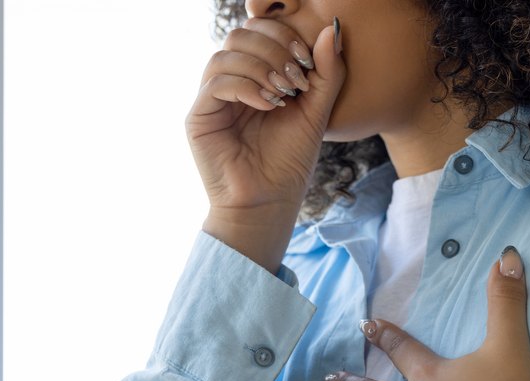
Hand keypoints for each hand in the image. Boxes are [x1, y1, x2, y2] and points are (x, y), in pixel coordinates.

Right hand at [187, 17, 345, 271]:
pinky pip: (217, 82)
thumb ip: (326, 73)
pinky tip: (268, 105)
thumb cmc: (289, 162)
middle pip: (240, 34)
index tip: (308, 61)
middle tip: (296, 77)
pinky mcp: (199, 117)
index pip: (259, 31)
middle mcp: (229, 83)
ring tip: (283, 94)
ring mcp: (211, 99)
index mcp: (254, 77)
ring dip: (261, 67)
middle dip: (273, 48)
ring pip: (226, 53)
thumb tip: (331, 28)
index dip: (283, 35)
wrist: (269, 203)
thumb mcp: (316, 112)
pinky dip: (246, 87)